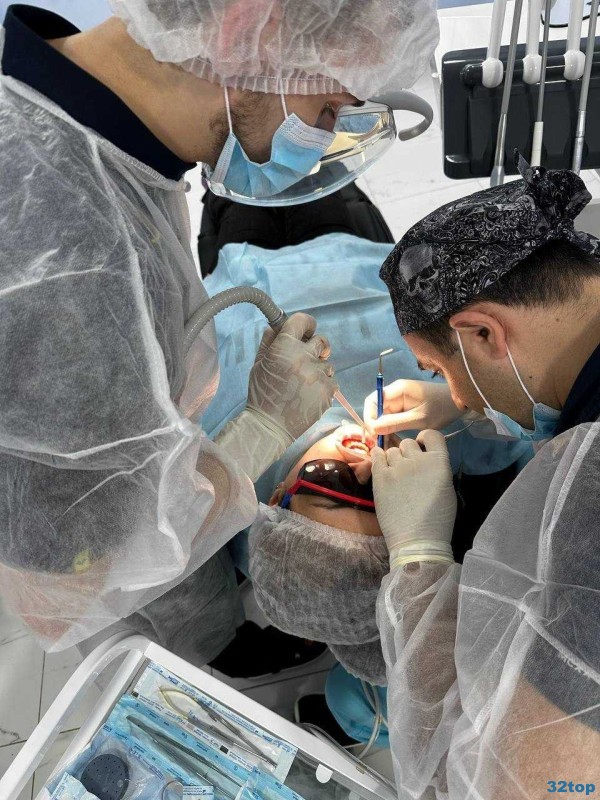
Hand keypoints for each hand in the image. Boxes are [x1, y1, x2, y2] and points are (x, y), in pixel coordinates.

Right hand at [248, 313, 336, 440]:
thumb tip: (275, 327)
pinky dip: (323, 386)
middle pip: (321, 341)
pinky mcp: (328, 390)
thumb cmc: (262, 394)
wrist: (270, 425)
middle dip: (315, 348)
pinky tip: (308, 395)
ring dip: (318, 371)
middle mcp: (304, 356)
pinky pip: (331, 381)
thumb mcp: (258, 364)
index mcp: (284, 347)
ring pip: (327, 364)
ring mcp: (318, 374)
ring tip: (302, 385)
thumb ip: (268, 342)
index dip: (306, 324)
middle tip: (305, 360)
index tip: (306, 330)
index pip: (302, 321)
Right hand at [363, 379, 463, 434]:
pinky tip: (393, 441)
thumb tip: (373, 428)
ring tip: (386, 445)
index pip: (372, 400)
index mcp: (397, 390)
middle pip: (376, 409)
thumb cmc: (442, 408)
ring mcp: (400, 401)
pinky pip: (392, 419)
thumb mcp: (419, 418)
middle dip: (375, 426)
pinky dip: (391, 430)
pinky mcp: (405, 409)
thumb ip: (395, 423)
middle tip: (379, 444)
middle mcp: (395, 393)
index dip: (369, 417)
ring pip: (383, 416)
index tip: (373, 434)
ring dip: (382, 430)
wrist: (461, 404)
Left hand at [371, 430, 456, 566]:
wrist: (417, 540)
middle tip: (408, 469)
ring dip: (393, 459)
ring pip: (392, 450)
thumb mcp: (447, 487)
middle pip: (408, 443)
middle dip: (408, 452)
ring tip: (395, 475)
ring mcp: (397, 467)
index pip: (432, 434)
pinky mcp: (380, 477)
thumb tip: (424, 458)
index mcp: (439, 462)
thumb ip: (436, 467)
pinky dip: (378, 458)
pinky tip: (381, 467)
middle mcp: (418, 460)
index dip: (425, 440)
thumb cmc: (437, 519)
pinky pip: (376, 456)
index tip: (422, 448)